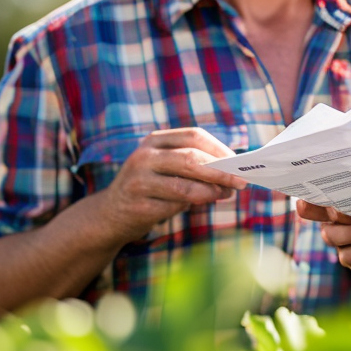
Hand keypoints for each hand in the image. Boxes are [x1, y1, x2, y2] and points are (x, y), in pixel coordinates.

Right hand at [99, 128, 247, 243]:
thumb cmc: (150, 187)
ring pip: (186, 184)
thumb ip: (194, 166)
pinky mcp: (139, 205)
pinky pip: (176, 205)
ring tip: (227, 193)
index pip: (193, 136)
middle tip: (241, 181)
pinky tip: (204, 202)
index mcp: (153, 141)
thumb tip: (232, 172)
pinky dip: (195, 204)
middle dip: (221, 170)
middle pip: (191, 158)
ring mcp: (139, 181)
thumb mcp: (166, 168)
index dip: (219, 148)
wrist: (110, 215)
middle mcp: (144, 157)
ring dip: (212, 190)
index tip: (239, 161)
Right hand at [295, 200, 350, 274]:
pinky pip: (348, 257)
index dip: (309, 201)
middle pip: (321, 219)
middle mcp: (339, 224)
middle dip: (330, 214)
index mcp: (343, 205)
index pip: (317, 201)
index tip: (306, 199)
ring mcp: (346, 245)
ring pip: (331, 237)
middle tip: (346, 213)